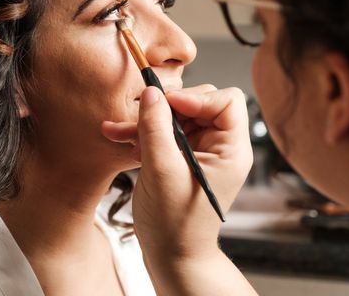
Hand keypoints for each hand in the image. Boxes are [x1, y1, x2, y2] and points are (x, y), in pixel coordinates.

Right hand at [101, 84, 252, 260]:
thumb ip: (156, 129)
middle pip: (199, 103)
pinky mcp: (180, 156)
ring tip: (120, 131)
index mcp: (231, 150)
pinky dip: (141, 133)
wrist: (170, 255)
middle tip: (143, 119)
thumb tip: (151, 93)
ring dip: (147, 121)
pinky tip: (117, 136)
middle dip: (167, 109)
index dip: (197, 97)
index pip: (227, 101)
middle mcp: (219, 146)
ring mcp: (199, 151)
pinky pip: (163, 132)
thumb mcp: (162, 171)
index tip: (167, 105)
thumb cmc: (175, 223)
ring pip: (176, 116)